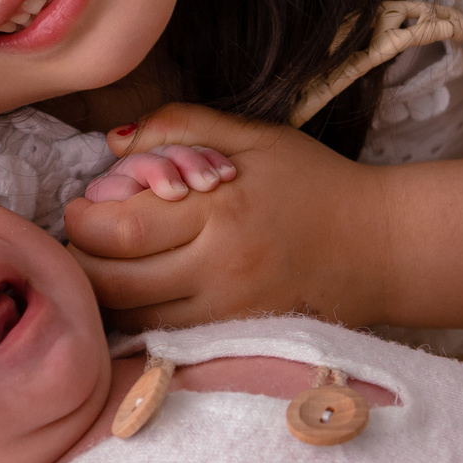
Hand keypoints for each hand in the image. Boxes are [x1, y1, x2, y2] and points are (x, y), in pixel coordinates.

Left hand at [61, 105, 387, 329]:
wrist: (382, 246)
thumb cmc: (316, 184)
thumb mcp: (255, 137)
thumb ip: (183, 126)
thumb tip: (114, 142)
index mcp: (222, 210)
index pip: (121, 228)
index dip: (83, 220)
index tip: (81, 205)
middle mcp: (221, 269)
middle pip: (114, 282)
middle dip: (80, 261)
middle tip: (81, 239)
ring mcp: (229, 311)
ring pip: (133, 317)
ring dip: (103, 294)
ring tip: (106, 263)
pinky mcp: (237, 336)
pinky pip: (165, 335)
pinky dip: (138, 317)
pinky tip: (139, 292)